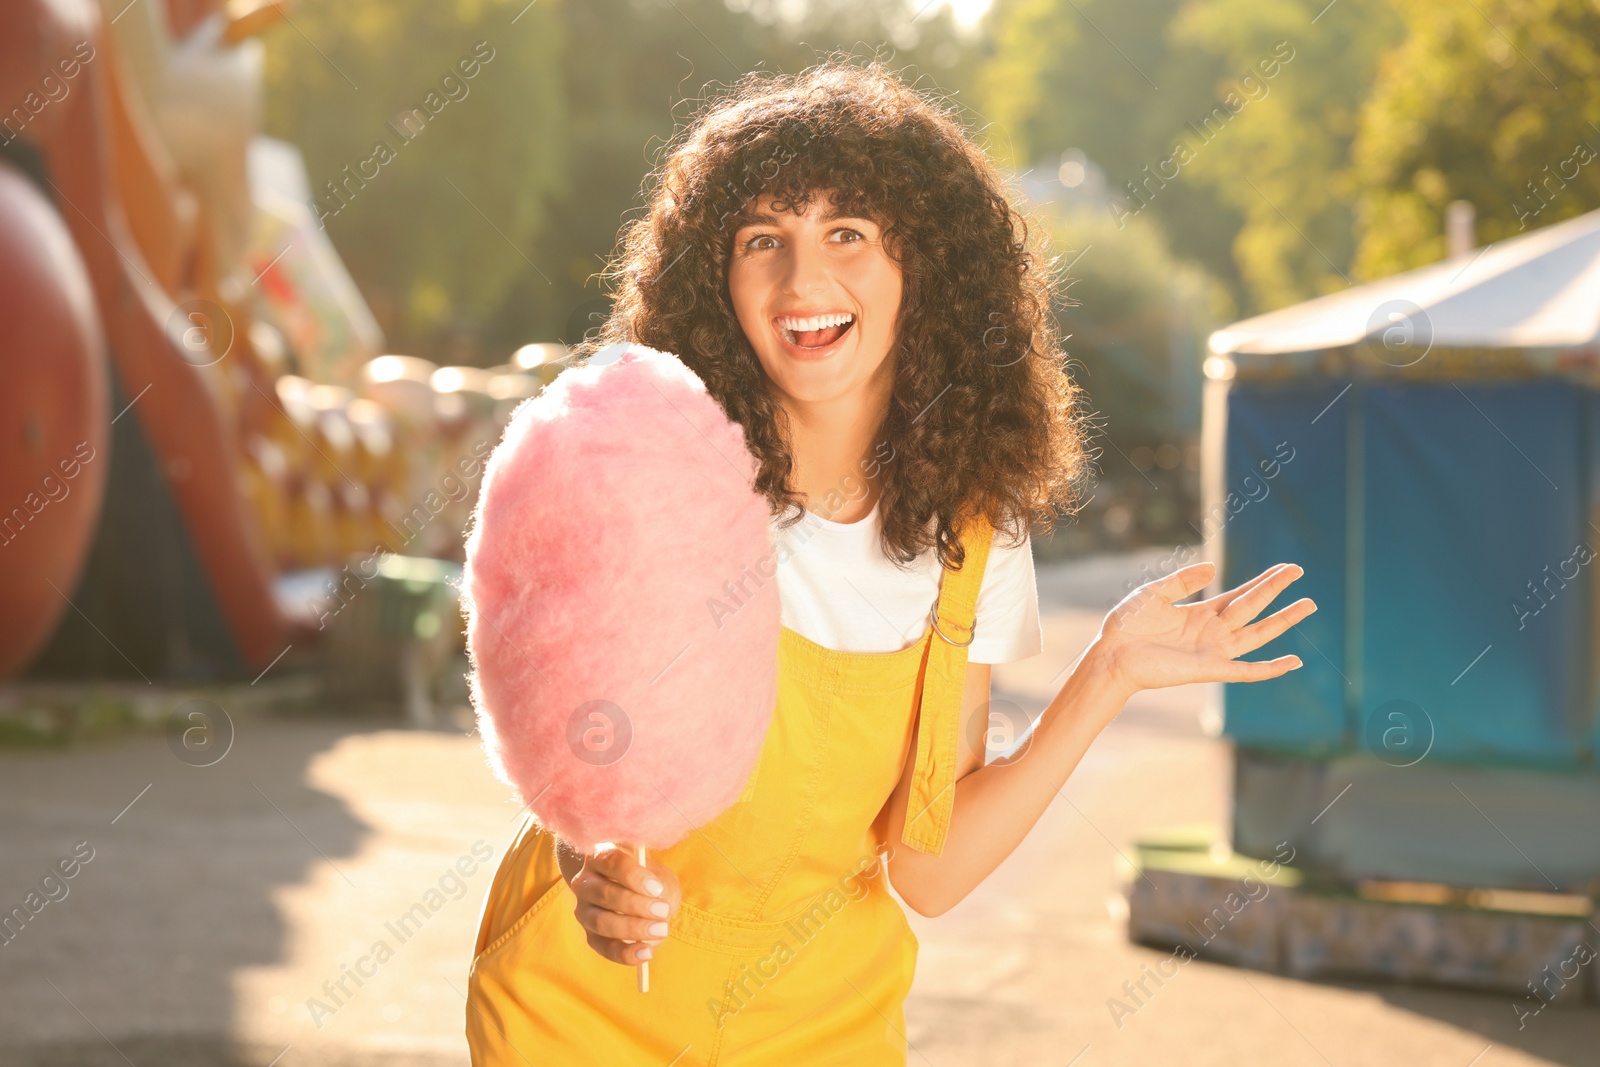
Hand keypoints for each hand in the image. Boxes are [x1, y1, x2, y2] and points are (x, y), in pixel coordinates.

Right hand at [569, 844, 680, 966]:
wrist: (637, 894)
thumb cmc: (649, 878)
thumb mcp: (658, 874)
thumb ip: (659, 884)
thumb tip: (657, 899)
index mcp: (601, 854)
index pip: (611, 861)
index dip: (633, 876)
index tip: (656, 888)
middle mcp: (585, 881)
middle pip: (604, 894)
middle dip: (636, 905)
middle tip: (663, 911)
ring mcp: (584, 909)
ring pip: (601, 921)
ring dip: (633, 928)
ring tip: (661, 930)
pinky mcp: (590, 934)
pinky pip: (603, 947)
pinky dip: (625, 953)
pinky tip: (646, 953)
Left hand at [1095, 561, 1315, 696]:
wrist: (1112, 655)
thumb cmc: (1127, 626)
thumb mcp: (1154, 593)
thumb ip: (1182, 581)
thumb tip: (1213, 569)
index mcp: (1201, 613)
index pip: (1240, 594)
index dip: (1263, 581)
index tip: (1286, 568)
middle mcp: (1213, 631)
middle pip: (1253, 608)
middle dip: (1276, 590)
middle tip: (1299, 571)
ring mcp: (1214, 651)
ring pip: (1257, 634)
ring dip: (1283, 620)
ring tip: (1308, 605)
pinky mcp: (1209, 669)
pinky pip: (1246, 671)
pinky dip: (1270, 668)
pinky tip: (1293, 662)